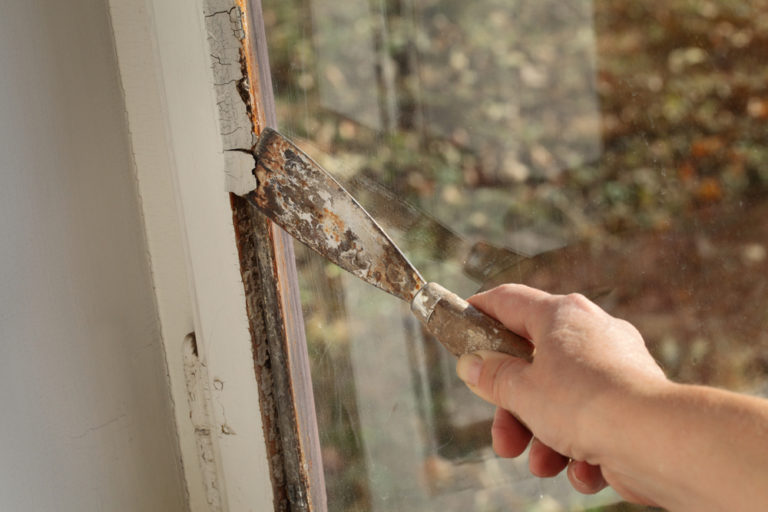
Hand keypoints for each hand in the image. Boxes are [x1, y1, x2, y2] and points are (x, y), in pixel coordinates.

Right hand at [456, 284, 668, 502]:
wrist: (654, 440)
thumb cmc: (584, 403)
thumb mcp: (522, 390)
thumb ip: (493, 376)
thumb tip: (472, 363)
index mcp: (560, 315)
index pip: (509, 300)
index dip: (480, 310)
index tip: (461, 323)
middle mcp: (589, 333)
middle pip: (533, 365)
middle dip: (514, 410)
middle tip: (503, 438)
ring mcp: (614, 367)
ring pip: (561, 400)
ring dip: (544, 437)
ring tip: (542, 464)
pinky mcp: (632, 402)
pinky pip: (593, 421)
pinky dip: (582, 449)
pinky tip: (583, 469)